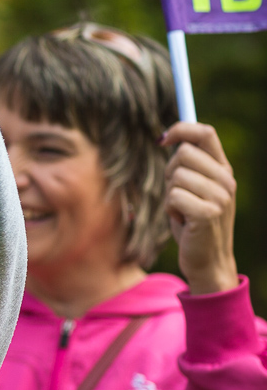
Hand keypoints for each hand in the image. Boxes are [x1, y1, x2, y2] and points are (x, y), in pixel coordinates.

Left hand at [162, 122, 238, 294]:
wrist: (208, 260)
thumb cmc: (192, 222)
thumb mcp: (194, 189)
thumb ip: (188, 167)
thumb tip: (168, 138)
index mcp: (224, 170)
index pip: (206, 133)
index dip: (181, 129)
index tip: (162, 139)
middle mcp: (226, 180)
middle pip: (184, 153)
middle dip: (170, 172)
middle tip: (177, 193)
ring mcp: (220, 197)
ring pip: (176, 177)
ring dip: (169, 195)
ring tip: (182, 211)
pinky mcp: (208, 213)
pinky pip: (173, 197)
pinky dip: (170, 210)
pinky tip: (182, 222)